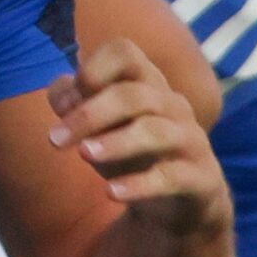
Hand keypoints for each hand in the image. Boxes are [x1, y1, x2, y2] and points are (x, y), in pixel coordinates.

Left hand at [47, 38, 229, 235]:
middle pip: (134, 95)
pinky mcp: (202, 178)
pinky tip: (111, 192)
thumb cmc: (133, 155)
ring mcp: (190, 140)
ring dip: (116, 142)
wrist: (182, 203)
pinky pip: (171, 177)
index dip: (94, 69)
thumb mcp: (98, 128)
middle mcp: (173, 105)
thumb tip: (63, 96)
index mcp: (148, 84)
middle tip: (54, 140)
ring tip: (84, 155)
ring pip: (155, 131)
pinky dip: (139, 184)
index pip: (125, 53)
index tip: (67, 102)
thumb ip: (74, 104)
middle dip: (90, 114)